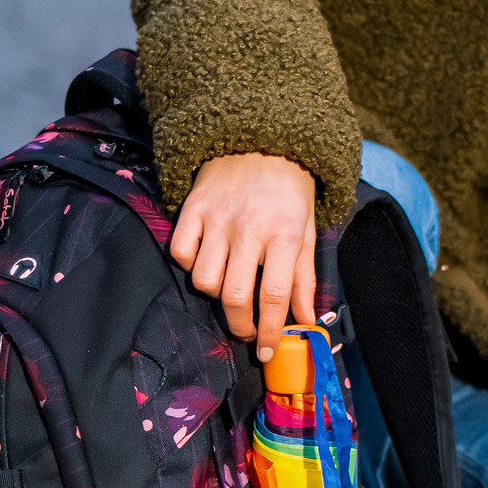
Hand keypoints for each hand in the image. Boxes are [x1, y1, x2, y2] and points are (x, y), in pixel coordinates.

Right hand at [169, 152, 316, 359]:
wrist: (261, 136)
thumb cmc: (289, 190)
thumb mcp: (308, 230)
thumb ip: (304, 279)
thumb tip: (305, 322)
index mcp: (285, 234)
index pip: (275, 296)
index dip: (271, 331)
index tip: (268, 351)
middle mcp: (249, 228)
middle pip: (235, 296)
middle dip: (240, 326)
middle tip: (248, 331)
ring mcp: (217, 218)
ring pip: (204, 280)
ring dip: (216, 294)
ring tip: (230, 287)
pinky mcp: (192, 208)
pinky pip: (180, 253)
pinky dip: (190, 264)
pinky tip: (206, 259)